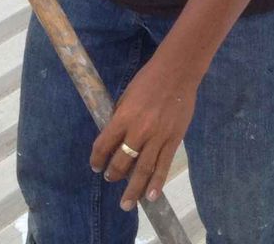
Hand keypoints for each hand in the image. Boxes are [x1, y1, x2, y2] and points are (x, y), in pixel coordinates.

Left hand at [92, 51, 199, 209]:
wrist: (178, 71)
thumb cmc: (148, 80)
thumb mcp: (126, 95)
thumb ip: (120, 118)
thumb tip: (114, 138)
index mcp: (123, 117)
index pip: (104, 145)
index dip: (97, 159)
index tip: (96, 166)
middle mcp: (139, 130)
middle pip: (122, 161)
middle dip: (113, 175)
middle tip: (110, 179)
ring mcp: (158, 137)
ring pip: (143, 170)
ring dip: (133, 189)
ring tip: (126, 203)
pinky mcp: (174, 139)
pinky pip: (163, 165)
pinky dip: (157, 183)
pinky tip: (151, 196)